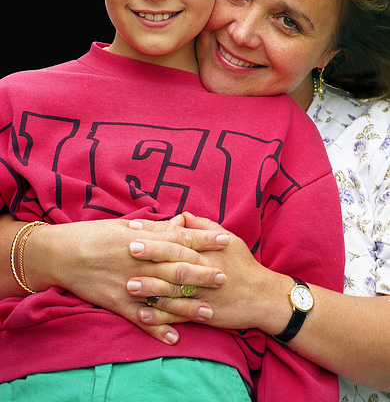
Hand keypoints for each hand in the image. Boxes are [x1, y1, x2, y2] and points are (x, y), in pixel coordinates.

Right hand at [24, 216, 228, 344]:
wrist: (62, 253)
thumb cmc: (95, 234)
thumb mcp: (126, 224)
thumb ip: (156, 227)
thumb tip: (182, 222)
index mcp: (144, 239)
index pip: (181, 238)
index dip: (204, 238)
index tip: (226, 239)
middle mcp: (140, 262)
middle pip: (178, 269)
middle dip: (203, 273)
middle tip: (224, 277)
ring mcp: (129, 284)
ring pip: (164, 297)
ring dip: (187, 305)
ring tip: (209, 312)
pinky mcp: (117, 303)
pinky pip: (141, 318)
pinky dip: (158, 330)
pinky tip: (174, 338)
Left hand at [127, 213, 287, 333]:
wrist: (263, 296)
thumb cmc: (243, 264)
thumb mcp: (228, 238)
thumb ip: (202, 226)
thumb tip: (181, 216)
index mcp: (206, 250)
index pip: (176, 237)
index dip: (154, 232)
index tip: (133, 226)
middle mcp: (202, 270)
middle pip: (173, 261)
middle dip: (150, 255)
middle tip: (126, 250)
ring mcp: (201, 294)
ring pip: (172, 290)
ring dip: (149, 289)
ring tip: (128, 285)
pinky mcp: (201, 314)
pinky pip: (177, 316)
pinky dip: (159, 317)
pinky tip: (141, 315)